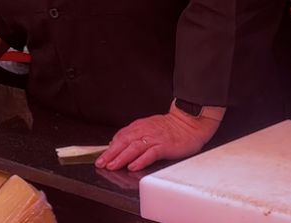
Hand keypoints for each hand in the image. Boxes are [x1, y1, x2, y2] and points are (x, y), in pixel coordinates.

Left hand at [95, 106, 222, 171]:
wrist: (190, 122)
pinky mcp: (165, 146)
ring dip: (121, 157)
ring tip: (113, 166)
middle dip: (111, 154)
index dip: (109, 148)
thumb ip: (133, 135)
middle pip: (124, 142)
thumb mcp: (148, 127)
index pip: (120, 137)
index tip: (100, 158)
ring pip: (134, 148)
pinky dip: (140, 160)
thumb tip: (116, 144)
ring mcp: (155, 138)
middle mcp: (145, 131)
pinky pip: (150, 153)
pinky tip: (133, 166)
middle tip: (101, 163)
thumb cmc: (170, 128)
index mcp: (139, 127)